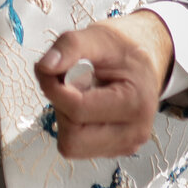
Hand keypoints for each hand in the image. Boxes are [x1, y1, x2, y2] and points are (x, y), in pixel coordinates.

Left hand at [34, 11, 174, 159]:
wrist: (143, 61)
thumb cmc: (123, 49)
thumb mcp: (98, 37)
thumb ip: (70, 47)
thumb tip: (45, 67)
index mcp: (136, 104)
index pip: (78, 110)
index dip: (54, 88)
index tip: (49, 68)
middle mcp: (135, 133)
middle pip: (73, 137)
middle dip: (61, 107)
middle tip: (67, 81)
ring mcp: (125, 146)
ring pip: (72, 145)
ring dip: (65, 117)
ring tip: (79, 92)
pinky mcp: (113, 150)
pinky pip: (77, 146)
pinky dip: (72, 125)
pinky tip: (84, 105)